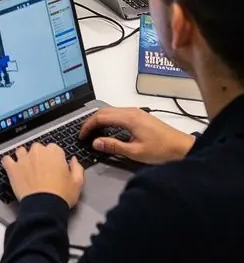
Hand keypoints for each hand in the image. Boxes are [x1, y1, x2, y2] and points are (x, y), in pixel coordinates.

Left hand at [2, 142, 84, 207]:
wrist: (45, 208)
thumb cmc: (61, 196)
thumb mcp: (77, 182)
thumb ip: (77, 168)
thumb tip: (74, 161)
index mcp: (54, 152)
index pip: (54, 149)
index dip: (55, 159)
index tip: (55, 167)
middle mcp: (38, 152)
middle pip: (38, 148)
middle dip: (39, 157)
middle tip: (42, 170)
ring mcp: (24, 159)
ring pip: (22, 151)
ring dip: (24, 157)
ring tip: (27, 169)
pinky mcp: (13, 168)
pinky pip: (7, 159)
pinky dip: (9, 162)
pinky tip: (12, 167)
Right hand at [79, 107, 193, 165]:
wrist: (182, 148)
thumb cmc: (161, 150)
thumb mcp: (135, 152)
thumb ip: (113, 146)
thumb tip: (95, 142)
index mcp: (128, 118)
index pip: (101, 117)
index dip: (88, 126)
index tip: (81, 136)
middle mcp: (131, 111)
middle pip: (104, 111)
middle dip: (91, 121)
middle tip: (83, 134)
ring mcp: (136, 112)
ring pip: (111, 111)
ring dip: (100, 120)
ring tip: (93, 133)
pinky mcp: (140, 116)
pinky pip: (118, 114)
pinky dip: (108, 120)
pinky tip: (108, 130)